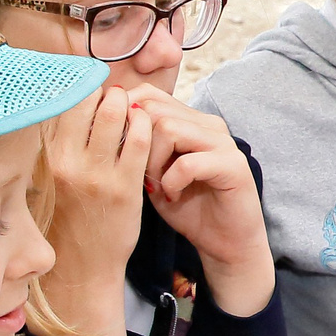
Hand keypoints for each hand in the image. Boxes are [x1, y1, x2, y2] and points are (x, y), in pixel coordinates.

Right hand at [37, 88, 152, 335]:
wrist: (82, 266)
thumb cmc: (68, 217)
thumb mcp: (51, 178)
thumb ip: (58, 145)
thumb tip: (65, 102)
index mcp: (44, 159)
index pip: (60, 104)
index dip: (80, 89)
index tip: (92, 87)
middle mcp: (65, 163)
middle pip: (86, 102)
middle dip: (105, 92)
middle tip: (116, 96)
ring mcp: (95, 175)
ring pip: (113, 115)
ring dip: (126, 104)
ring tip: (132, 108)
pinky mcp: (124, 187)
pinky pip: (139, 140)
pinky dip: (145, 125)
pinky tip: (146, 128)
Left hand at [120, 87, 275, 317]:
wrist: (226, 242)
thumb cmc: (187, 207)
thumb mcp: (153, 173)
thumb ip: (137, 147)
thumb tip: (101, 125)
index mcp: (190, 120)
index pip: (148, 94)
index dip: (123, 116)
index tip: (114, 149)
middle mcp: (208, 124)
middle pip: (154, 108)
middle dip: (135, 141)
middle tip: (138, 172)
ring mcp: (223, 143)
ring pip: (169, 128)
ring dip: (152, 161)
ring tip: (156, 185)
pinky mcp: (233, 166)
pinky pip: (188, 163)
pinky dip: (172, 182)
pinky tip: (172, 196)